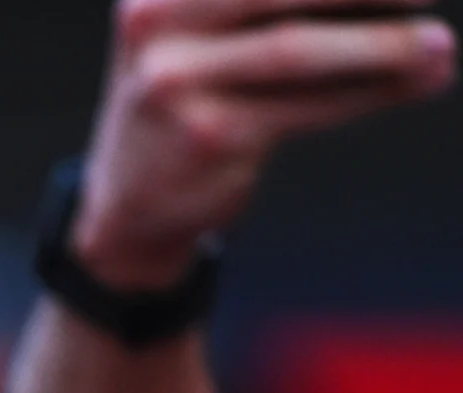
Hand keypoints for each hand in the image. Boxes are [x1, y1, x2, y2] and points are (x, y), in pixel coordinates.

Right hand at [76, 0, 453, 288]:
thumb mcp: (206, 34)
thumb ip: (274, 8)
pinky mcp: (207, 136)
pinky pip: (308, 106)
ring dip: (381, 45)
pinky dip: (371, 92)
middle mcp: (154, 25)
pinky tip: (412, 83)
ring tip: (437, 47)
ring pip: (297, 49)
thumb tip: (400, 1)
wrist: (130, 202)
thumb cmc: (192, 99)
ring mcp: (173, 83)